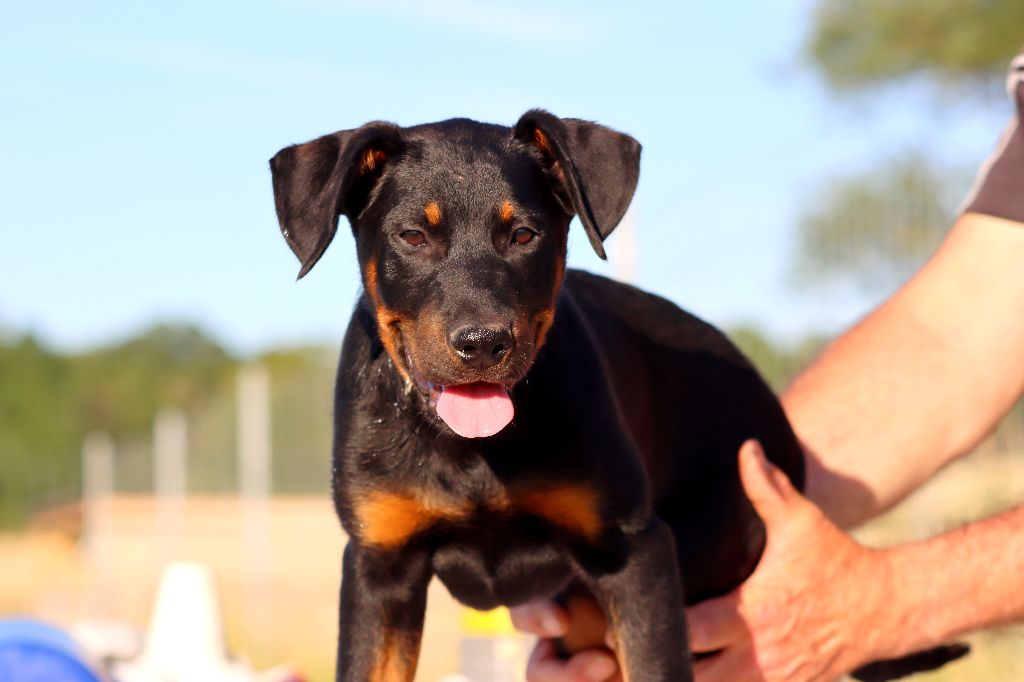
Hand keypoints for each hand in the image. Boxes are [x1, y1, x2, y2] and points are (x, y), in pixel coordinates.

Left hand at [512, 440, 897, 681]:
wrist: (885, 607)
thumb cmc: (835, 560)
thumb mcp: (801, 520)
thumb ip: (766, 486)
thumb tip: (744, 446)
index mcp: (753, 612)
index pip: (691, 633)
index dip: (651, 634)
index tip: (610, 630)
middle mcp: (759, 654)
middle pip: (692, 677)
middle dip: (653, 671)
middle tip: (606, 663)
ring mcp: (773, 679)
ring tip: (630, 676)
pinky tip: (677, 679)